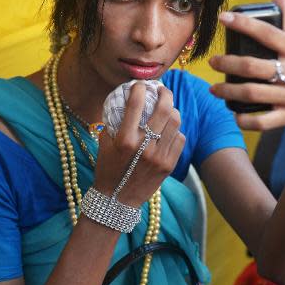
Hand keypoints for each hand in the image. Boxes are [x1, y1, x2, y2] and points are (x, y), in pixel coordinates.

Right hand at [93, 82, 185, 206]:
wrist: (117, 200)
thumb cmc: (107, 168)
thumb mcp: (104, 143)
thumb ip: (113, 122)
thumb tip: (124, 101)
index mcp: (124, 139)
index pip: (136, 104)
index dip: (139, 88)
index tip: (139, 84)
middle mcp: (144, 146)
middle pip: (163, 109)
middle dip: (165, 93)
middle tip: (162, 89)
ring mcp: (159, 156)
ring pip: (175, 122)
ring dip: (172, 110)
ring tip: (167, 108)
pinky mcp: (169, 165)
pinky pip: (180, 139)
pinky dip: (175, 131)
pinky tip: (169, 130)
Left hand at [209, 0, 284, 130]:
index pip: (267, 33)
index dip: (243, 24)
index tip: (222, 18)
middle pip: (253, 66)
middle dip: (228, 63)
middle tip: (213, 61)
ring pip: (252, 93)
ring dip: (228, 91)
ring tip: (214, 88)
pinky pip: (262, 120)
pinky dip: (244, 118)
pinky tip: (232, 112)